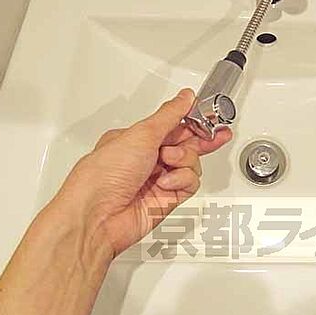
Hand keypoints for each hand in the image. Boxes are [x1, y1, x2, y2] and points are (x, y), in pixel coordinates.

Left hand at [53, 88, 231, 257]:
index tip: (210, 117)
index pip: (173, 125)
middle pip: (186, 144)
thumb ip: (169, 115)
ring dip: (184, 160)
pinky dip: (182, 180)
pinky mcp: (166, 199)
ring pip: (191, 164)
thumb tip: (184, 97)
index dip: (193, 121)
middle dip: (201, 140)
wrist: (96, 217)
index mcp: (137, 139)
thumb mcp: (141, 134)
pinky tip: (167, 182)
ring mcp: (157, 179)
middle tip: (218, 136)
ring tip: (169, 162)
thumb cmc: (104, 174)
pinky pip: (189, 183)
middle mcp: (147, 159)